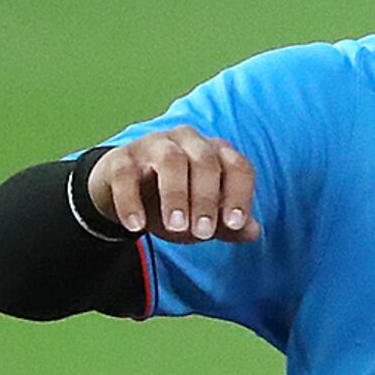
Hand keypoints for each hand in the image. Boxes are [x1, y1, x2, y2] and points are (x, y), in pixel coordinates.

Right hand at [86, 126, 256, 240]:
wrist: (124, 192)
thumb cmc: (176, 202)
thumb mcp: (204, 216)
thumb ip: (228, 226)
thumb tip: (253, 232)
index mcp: (216, 152)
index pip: (238, 166)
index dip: (239, 194)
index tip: (234, 224)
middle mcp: (188, 141)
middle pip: (205, 162)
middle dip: (206, 199)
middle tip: (203, 234)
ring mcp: (154, 145)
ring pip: (171, 160)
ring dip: (176, 195)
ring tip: (176, 227)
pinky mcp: (121, 158)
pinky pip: (126, 175)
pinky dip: (131, 201)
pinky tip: (137, 226)